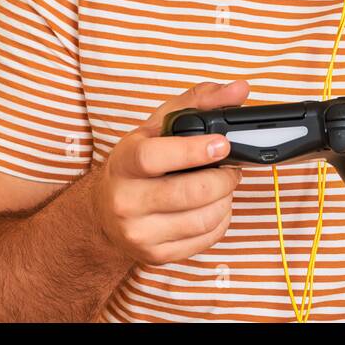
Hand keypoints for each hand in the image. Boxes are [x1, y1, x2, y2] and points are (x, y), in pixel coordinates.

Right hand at [92, 79, 250, 265]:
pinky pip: (205, 239)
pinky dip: (221, 220)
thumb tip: (240, 89)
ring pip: (203, 218)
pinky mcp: (156, 256)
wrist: (105, 211)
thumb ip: (199, 101)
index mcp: (124, 162)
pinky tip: (214, 206)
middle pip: (189, 192)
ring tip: (222, 185)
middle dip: (223, 177)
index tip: (222, 144)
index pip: (154, 157)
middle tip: (230, 167)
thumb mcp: (159, 126)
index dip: (193, 151)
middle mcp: (125, 201)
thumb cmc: (138, 162)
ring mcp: (139, 233)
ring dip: (226, 199)